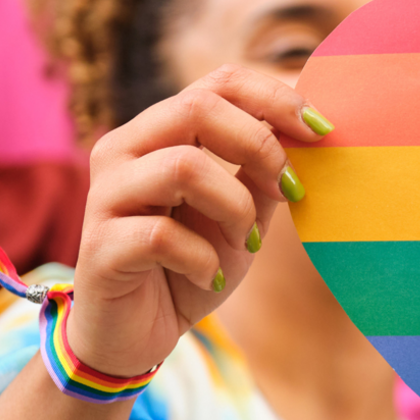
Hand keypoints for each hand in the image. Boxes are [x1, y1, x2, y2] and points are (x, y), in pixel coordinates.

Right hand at [66, 65, 330, 377]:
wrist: (137, 336)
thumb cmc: (191, 265)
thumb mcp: (241, 213)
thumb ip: (264, 172)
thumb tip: (308, 131)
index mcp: (161, 131)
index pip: (218, 83)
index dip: (275, 98)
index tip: (321, 131)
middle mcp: (124, 149)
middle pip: (198, 108)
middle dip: (261, 146)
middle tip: (290, 191)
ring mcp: (105, 195)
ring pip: (184, 166)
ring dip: (235, 207)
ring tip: (245, 243)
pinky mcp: (97, 247)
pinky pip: (162, 236)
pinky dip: (204, 260)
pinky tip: (211, 278)